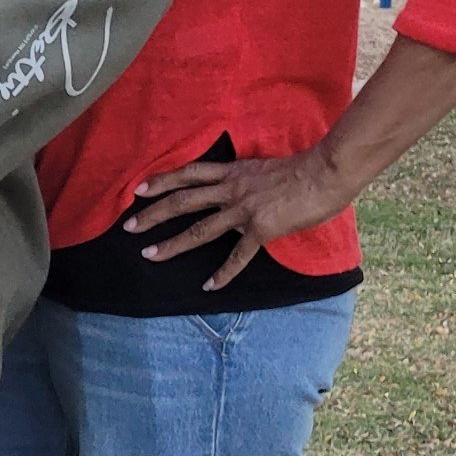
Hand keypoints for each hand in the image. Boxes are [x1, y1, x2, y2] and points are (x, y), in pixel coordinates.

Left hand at [127, 148, 350, 290]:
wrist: (326, 171)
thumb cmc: (303, 169)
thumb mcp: (263, 169)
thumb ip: (245, 182)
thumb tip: (236, 196)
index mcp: (233, 172)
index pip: (189, 173)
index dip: (161, 180)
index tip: (138, 189)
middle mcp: (232, 189)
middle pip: (182, 201)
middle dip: (152, 214)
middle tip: (129, 227)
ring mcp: (244, 209)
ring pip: (200, 229)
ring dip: (172, 244)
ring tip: (149, 255)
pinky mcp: (261, 228)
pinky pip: (237, 256)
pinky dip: (223, 273)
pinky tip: (209, 286)